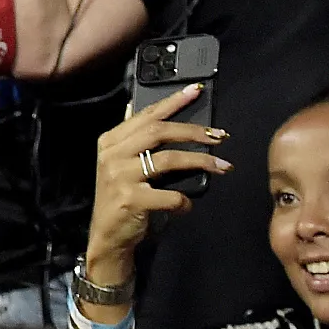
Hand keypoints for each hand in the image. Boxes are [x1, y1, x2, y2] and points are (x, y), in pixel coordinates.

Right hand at [86, 85, 227, 286]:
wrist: (107, 237)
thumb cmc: (119, 199)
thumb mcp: (119, 164)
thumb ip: (129, 138)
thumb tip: (133, 106)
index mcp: (110, 142)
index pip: (146, 115)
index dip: (172, 102)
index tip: (195, 91)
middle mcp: (112, 155)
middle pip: (159, 132)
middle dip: (193, 131)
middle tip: (218, 136)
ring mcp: (120, 177)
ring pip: (168, 160)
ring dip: (200, 161)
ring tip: (221, 165)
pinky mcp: (131, 200)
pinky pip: (170, 195)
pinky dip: (184, 201)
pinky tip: (187, 206)